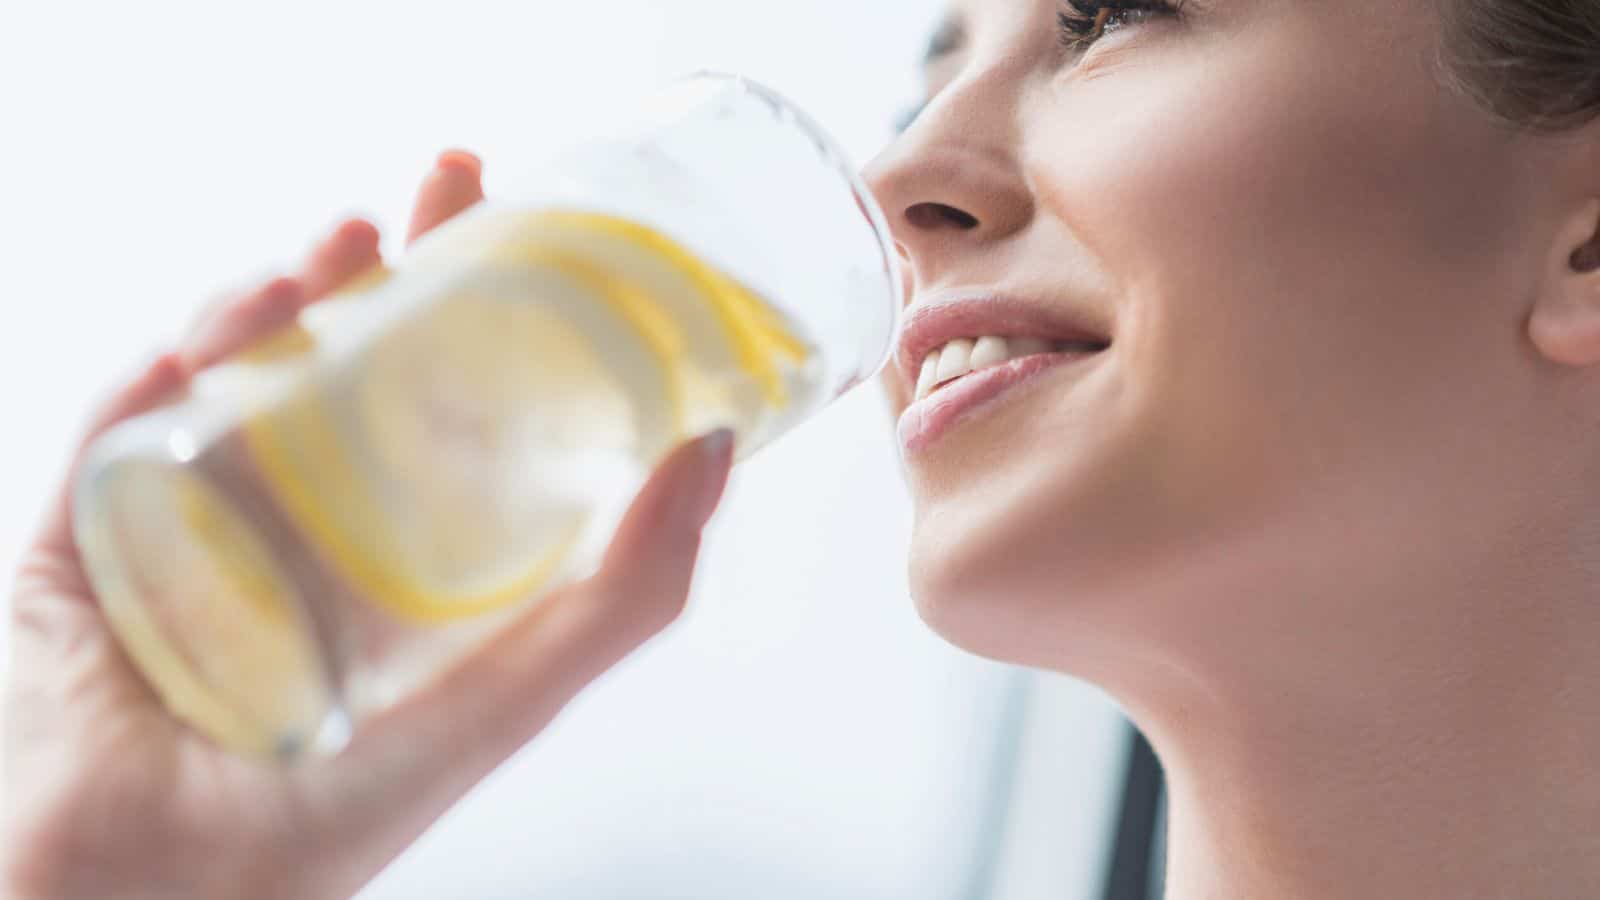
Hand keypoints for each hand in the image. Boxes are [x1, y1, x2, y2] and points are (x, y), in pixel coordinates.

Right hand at [2, 151, 733, 899]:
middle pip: (351, 358)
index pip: (449, 400)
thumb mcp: (505, 699)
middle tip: (450, 181)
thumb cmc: (326, 824)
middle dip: (395, 262)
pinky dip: (158, 369)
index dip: (488, 308)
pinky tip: (211, 335)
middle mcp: (305, 527)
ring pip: (239, 371)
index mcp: (399, 556)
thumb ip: (620, 598)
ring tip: (339, 248)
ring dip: (282, 293)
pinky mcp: (88, 537)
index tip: (526, 225)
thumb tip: (714, 454)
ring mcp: (196, 522)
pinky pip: (120, 428)